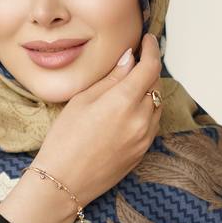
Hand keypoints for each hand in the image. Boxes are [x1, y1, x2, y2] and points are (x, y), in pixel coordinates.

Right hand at [34, 33, 162, 208]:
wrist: (64, 181)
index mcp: (124, 101)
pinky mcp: (143, 151)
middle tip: (135, 61)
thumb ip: (111, 78)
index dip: (152, 49)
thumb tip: (129, 59)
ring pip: (157, 104)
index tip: (148, 41)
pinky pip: (153, 123)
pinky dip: (147, 110)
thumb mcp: (82, 100)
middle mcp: (141, 119)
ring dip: (148, 90)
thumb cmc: (65, 140)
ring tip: (131, 85)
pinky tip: (130, 109)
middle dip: (148, 69)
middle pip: (156, 84)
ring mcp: (144, 137)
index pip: (150, 66)